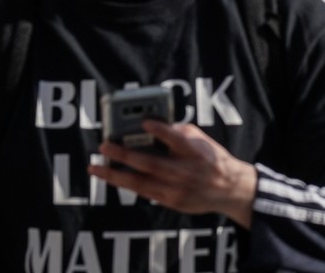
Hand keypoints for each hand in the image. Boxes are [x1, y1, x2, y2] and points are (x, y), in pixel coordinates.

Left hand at [94, 121, 257, 226]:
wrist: (228, 189)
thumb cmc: (210, 158)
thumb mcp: (201, 140)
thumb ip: (179, 133)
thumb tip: (151, 127)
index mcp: (196, 152)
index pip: (178, 139)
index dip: (161, 131)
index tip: (144, 123)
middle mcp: (186, 172)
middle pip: (151, 163)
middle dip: (124, 155)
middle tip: (104, 146)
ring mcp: (177, 189)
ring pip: (141, 183)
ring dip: (115, 175)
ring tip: (96, 167)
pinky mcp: (171, 201)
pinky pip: (144, 192)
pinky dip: (126, 184)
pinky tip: (112, 177)